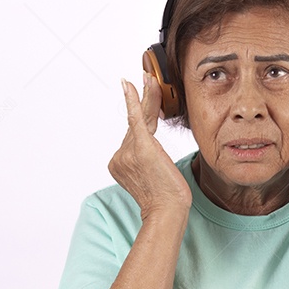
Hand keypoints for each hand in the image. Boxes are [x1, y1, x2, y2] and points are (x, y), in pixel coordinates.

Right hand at [108, 72, 191, 219]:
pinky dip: (133, 100)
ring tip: (150, 79)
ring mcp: (128, 152)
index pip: (134, 133)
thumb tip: (153, 148)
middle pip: (136, 123)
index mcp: (120, 163)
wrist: (168, 211)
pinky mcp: (141, 148)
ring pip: (141, 120)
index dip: (141, 113)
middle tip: (146, 77)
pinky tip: (130, 84)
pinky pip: (136, 119)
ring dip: (148, 98)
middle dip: (143, 100)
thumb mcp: (156, 174)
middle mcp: (120, 157)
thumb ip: (149, 156)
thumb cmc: (167, 199)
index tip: (142, 96)